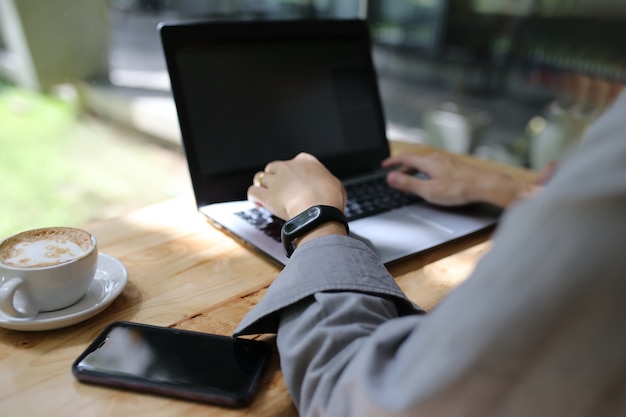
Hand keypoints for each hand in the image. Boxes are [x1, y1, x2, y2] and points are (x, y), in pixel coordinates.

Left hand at [248, 153, 346, 220]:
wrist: (318, 211)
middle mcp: (288, 168)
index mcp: (306, 163)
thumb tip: (330, 189)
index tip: (295, 178)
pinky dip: (253, 197)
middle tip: (278, 188)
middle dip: (274, 176)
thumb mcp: (337, 186)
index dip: (294, 169)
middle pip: (274, 167)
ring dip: (262, 185)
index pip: (296, 159)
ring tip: (265, 195)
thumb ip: (327, 183)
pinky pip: (253, 192)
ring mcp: (276, 181)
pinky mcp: (267, 196)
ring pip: (260, 177)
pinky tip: (258, 203)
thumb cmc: (330, 199)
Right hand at [382, 152, 536, 207]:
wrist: (485, 185)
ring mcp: (447, 160)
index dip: (392, 161)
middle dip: (402, 166)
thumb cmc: (460, 189)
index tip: (384, 165)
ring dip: (414, 168)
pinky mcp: (455, 165)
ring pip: (425, 162)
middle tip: (395, 174)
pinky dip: (425, 170)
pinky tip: (430, 178)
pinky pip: (434, 164)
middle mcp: (437, 157)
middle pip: (414, 159)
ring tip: (410, 177)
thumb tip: (390, 177)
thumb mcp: (429, 190)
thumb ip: (408, 183)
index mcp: (428, 161)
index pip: (404, 157)